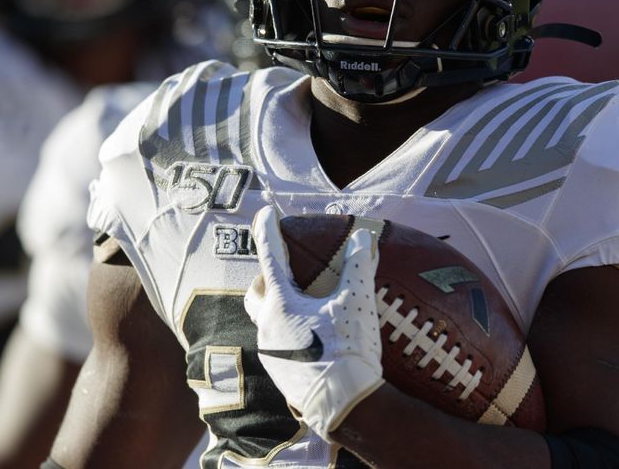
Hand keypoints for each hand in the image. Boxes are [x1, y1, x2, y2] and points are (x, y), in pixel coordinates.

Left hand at [244, 206, 384, 440]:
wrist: (346, 406)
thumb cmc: (348, 350)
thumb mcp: (357, 302)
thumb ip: (358, 265)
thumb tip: (362, 236)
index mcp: (282, 304)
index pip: (270, 256)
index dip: (267, 230)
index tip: (265, 212)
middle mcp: (268, 327)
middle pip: (257, 293)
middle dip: (266, 277)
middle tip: (286, 269)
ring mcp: (272, 353)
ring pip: (267, 320)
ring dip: (280, 307)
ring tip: (305, 304)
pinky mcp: (281, 373)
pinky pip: (279, 343)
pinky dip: (291, 331)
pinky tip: (313, 336)